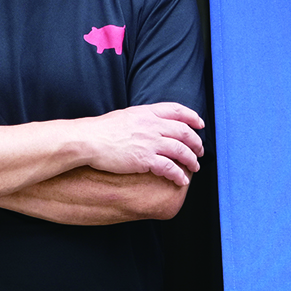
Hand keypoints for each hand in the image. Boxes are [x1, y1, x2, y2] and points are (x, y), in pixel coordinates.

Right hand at [80, 103, 205, 186]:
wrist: (89, 140)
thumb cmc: (102, 130)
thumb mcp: (126, 115)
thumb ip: (142, 118)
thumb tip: (150, 123)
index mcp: (147, 112)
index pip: (177, 110)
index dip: (192, 117)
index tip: (200, 124)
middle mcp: (152, 125)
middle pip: (184, 132)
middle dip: (196, 142)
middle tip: (200, 151)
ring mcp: (150, 142)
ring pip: (181, 150)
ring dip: (191, 160)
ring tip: (195, 167)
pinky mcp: (145, 159)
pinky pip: (169, 167)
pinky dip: (179, 174)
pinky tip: (182, 180)